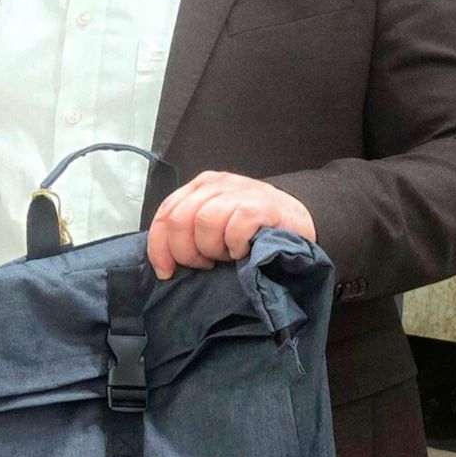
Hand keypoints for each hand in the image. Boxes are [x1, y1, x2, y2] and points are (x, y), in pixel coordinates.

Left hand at [146, 171, 315, 280]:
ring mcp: (239, 191)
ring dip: (213, 248)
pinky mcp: (261, 204)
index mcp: (198, 188)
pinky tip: (243, 250)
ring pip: (204, 222)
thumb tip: (164, 260)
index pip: (164, 215)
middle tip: (205, 264)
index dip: (159, 247)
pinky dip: (236, 245)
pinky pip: (235, 227)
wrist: (296, 218)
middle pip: (179, 220)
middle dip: (186, 252)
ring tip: (227, 255)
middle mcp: (215, 185)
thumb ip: (189, 232)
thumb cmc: (251, 227)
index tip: (166, 271)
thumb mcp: (215, 226)